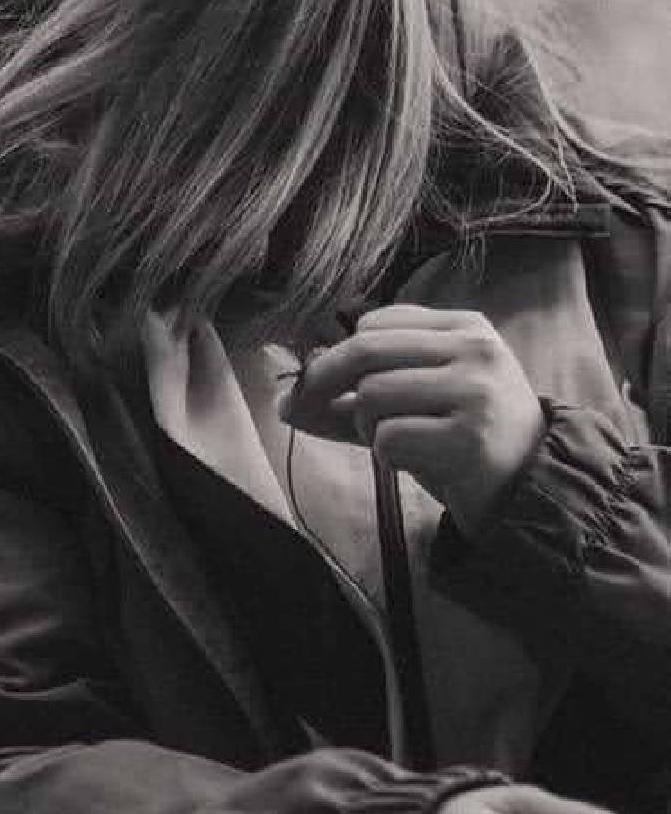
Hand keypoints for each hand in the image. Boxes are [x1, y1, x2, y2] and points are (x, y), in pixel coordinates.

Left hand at [277, 305, 544, 536]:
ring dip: (368, 426)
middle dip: (324, 381)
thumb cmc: (461, 437)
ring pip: (374, 395)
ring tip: (397, 440)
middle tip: (304, 407)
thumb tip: (284, 404)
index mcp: (465, 327)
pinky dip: (386, 455)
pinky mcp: (472, 440)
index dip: (335, 353)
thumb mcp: (414, 402)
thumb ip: (351, 397)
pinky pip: (389, 438)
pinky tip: (416, 461)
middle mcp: (476, 351)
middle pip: (366, 350)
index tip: (319, 382)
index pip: (375, 323)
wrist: (528, 490)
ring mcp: (478, 393)